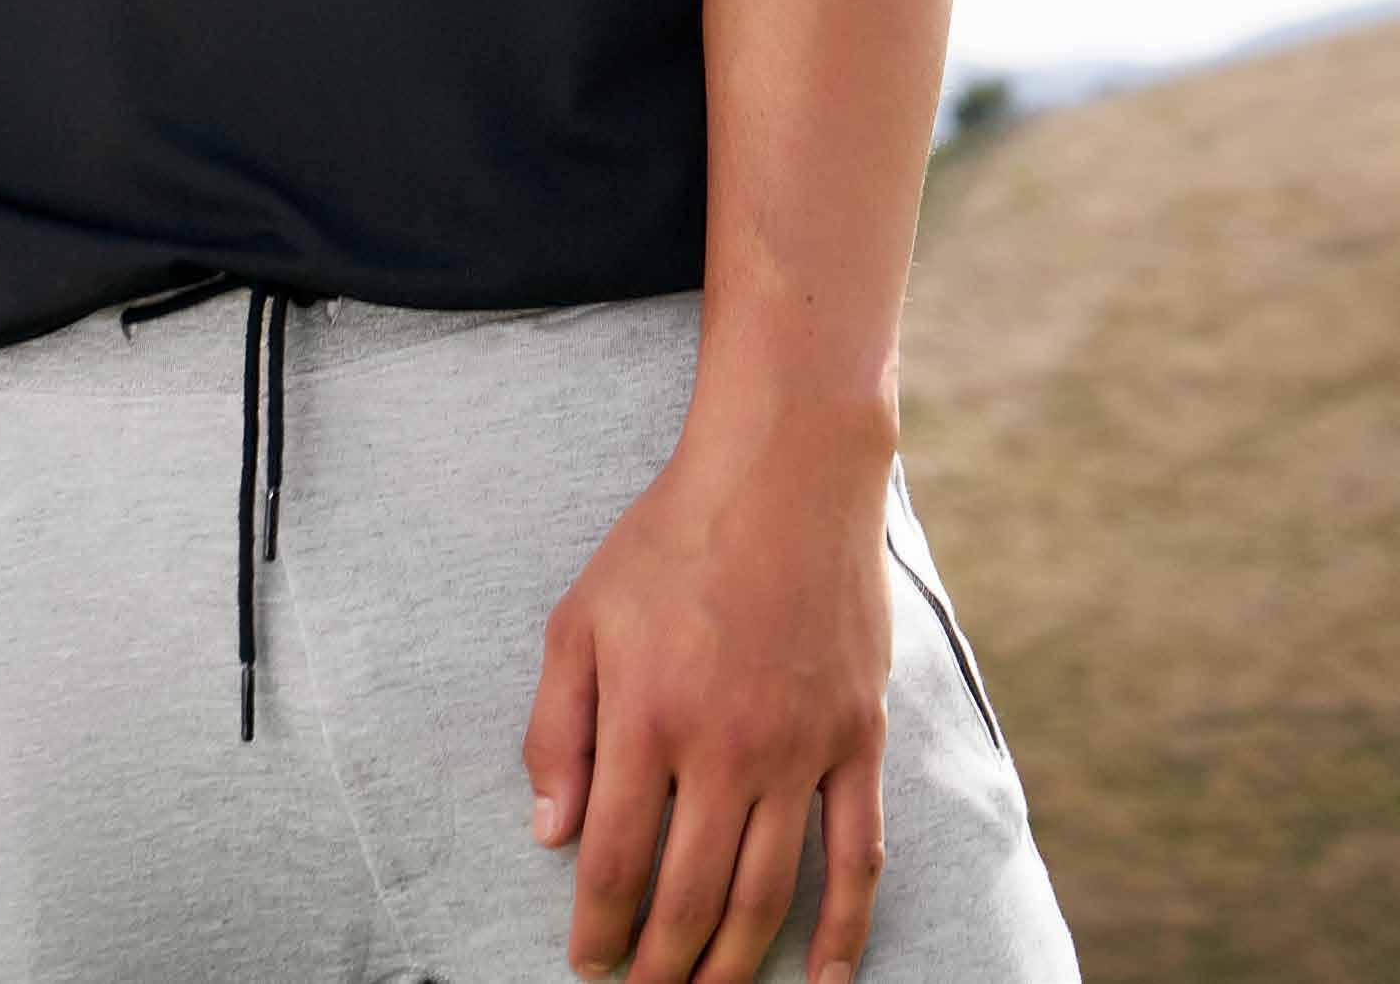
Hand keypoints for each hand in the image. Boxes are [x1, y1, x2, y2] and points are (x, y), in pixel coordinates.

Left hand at [520, 431, 891, 981]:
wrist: (783, 474)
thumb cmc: (669, 540)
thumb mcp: (582, 615)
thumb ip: (558, 727)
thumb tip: (550, 833)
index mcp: (647, 717)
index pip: (615, 862)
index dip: (598, 929)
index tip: (588, 965)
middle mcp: (725, 747)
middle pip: (688, 895)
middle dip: (661, 964)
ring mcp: (798, 748)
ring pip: (765, 893)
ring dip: (733, 962)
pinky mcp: (855, 739)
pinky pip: (857, 855)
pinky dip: (843, 929)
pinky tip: (824, 978)